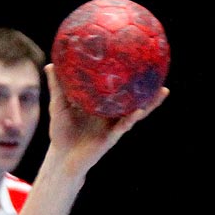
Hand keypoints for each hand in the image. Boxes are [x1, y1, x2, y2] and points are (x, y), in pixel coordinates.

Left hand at [44, 63, 168, 175]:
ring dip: (150, 103)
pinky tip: (140, 110)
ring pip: (136, 111)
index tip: (140, 56)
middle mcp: (112, 112)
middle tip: (161, 70)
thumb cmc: (61, 131)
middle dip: (148, 86)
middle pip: (134, 97)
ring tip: (163, 91)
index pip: (119, 86)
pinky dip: (132, 118)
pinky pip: (124, 125)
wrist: (61, 157)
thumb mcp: (58, 105)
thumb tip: (51, 65)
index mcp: (103, 103)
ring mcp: (114, 124)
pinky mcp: (112, 137)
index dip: (129, 74)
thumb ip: (57, 87)